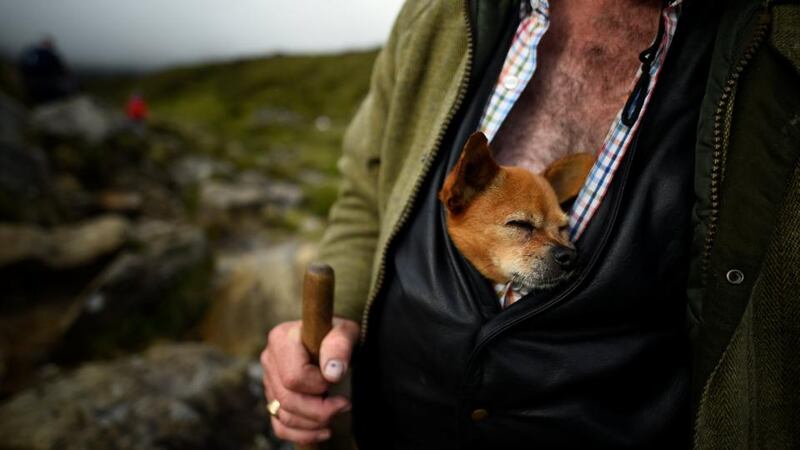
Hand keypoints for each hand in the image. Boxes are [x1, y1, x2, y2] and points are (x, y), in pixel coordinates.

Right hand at [261, 318, 358, 444]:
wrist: (334, 341)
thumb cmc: (339, 335)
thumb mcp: (347, 331)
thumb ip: (340, 345)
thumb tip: (332, 372)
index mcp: (281, 338)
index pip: (294, 377)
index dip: (317, 386)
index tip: (336, 380)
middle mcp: (269, 359)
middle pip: (287, 400)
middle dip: (319, 410)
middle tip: (344, 404)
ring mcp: (269, 381)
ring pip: (284, 416)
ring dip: (314, 423)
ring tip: (337, 413)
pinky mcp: (273, 398)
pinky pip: (280, 427)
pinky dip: (303, 434)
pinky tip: (324, 430)